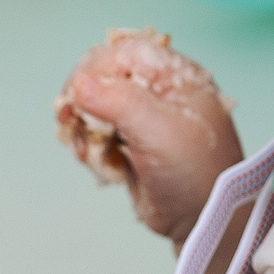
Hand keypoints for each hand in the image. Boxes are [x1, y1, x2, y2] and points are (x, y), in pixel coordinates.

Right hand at [55, 28, 242, 242]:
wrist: (204, 222)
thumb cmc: (195, 172)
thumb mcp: (159, 130)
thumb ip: (119, 101)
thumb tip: (81, 84)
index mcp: (178, 77)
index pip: (128, 52)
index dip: (97, 66)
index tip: (75, 90)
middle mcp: (162, 93)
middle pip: (107, 77)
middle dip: (84, 99)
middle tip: (68, 118)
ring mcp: (146, 120)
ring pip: (97, 107)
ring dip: (83, 127)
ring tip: (85, 150)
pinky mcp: (133, 145)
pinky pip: (99, 134)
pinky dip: (90, 147)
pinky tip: (96, 163)